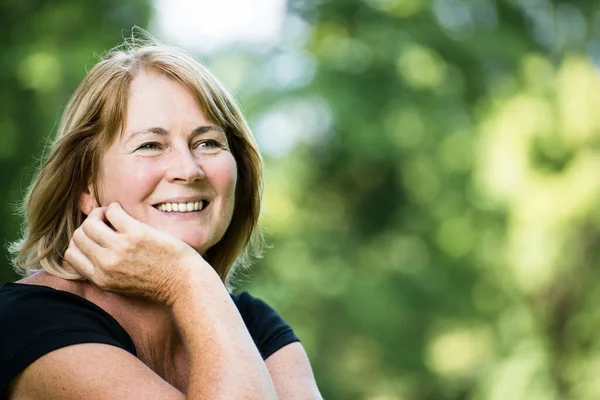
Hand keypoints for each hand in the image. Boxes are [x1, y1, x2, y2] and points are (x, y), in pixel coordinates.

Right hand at [64, 203, 204, 305]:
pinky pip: (113, 211)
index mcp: (101, 279)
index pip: (71, 254)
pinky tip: (122, 211)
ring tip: (112, 215)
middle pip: (78, 236)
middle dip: (89, 226)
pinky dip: (114, 207)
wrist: (184, 283)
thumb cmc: (158, 282)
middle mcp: (106, 264)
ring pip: (90, 222)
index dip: (81, 242)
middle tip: (105, 222)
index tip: (96, 237)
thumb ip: (105, 271)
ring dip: (99, 214)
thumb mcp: (122, 285)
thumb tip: (92, 249)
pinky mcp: (136, 234)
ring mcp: (120, 248)